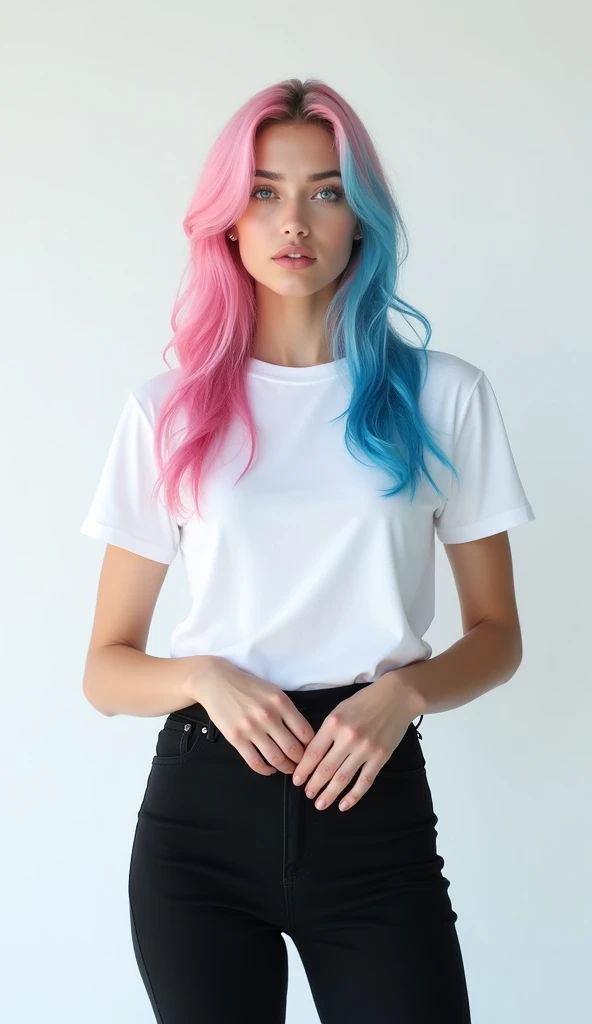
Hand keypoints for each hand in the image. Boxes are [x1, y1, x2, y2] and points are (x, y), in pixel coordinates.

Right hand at [191, 658, 315, 775]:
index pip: (305, 732)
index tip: (311, 752)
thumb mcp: (273, 692)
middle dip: (301, 762)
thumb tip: (303, 736)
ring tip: (287, 769)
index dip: (311, 747)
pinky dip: (265, 770)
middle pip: (293, 749)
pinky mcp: (236, 738)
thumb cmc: (246, 686)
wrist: (216, 681)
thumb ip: (288, 711)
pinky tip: (269, 769)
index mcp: (281, 702)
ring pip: (276, 758)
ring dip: (285, 768)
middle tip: (302, 766)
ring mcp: (251, 728)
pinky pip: (255, 762)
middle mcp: (268, 715)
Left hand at [291, 672, 419, 811]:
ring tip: (320, 804)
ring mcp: (365, 749)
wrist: (397, 697)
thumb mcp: (339, 709)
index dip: (303, 769)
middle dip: (314, 785)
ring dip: (329, 794)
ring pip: (343, 778)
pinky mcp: (380, 757)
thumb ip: (327, 731)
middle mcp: (347, 737)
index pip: (313, 752)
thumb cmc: (365, 701)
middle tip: (307, 794)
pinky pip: (364, 781)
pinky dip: (353, 796)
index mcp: (333, 723)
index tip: (297, 780)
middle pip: (325, 768)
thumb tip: (313, 754)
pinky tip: (344, 805)